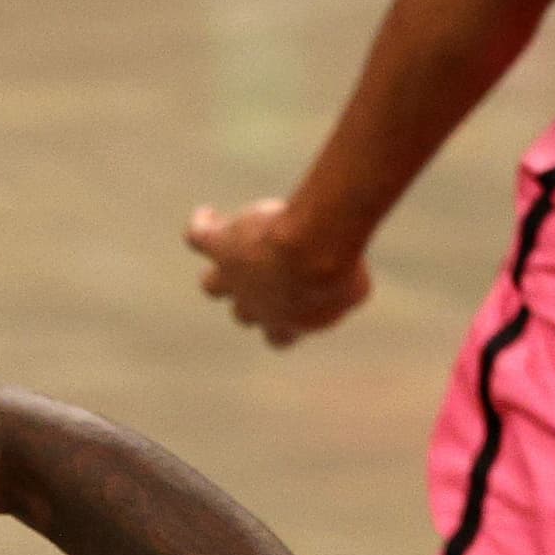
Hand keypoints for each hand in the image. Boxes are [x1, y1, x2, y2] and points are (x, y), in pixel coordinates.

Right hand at [186, 199, 372, 345]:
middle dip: (254, 297)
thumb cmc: (338, 272)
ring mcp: (231, 277)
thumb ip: (347, 295)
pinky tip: (208, 216)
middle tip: (271, 274)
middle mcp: (250, 306)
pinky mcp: (220, 247)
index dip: (284, 324)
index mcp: (282, 324)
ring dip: (219, 273)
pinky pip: (198, 237)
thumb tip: (350, 288)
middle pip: (242, 313)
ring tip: (228, 252)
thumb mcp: (356, 290)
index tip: (298, 304)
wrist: (312, 247)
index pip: (277, 338)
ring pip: (211, 283)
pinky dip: (200, 227)